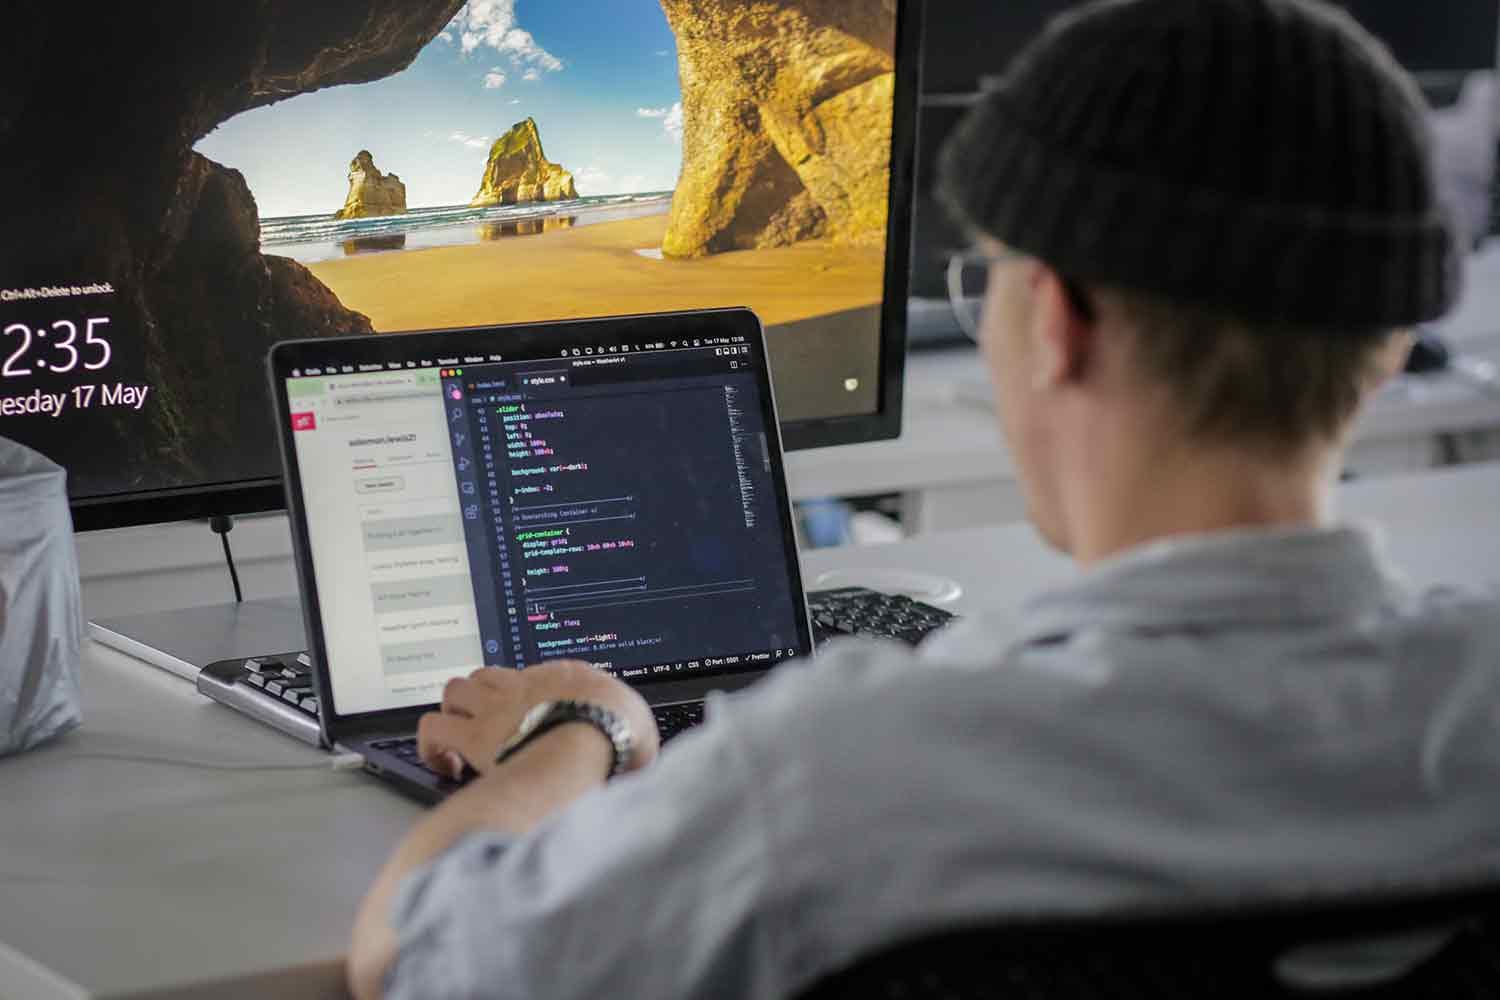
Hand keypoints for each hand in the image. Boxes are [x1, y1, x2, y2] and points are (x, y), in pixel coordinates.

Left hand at [417, 660, 659, 779]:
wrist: (594, 740)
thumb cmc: (621, 738)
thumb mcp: (641, 730)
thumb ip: (632, 735)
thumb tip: (640, 753)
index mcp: (567, 678)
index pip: (536, 678)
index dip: (528, 700)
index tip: (533, 722)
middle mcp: (526, 683)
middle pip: (488, 675)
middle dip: (483, 698)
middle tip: (489, 727)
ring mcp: (496, 706)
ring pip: (456, 690)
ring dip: (455, 713)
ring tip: (462, 741)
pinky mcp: (474, 735)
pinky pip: (432, 729)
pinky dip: (432, 745)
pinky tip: (444, 765)